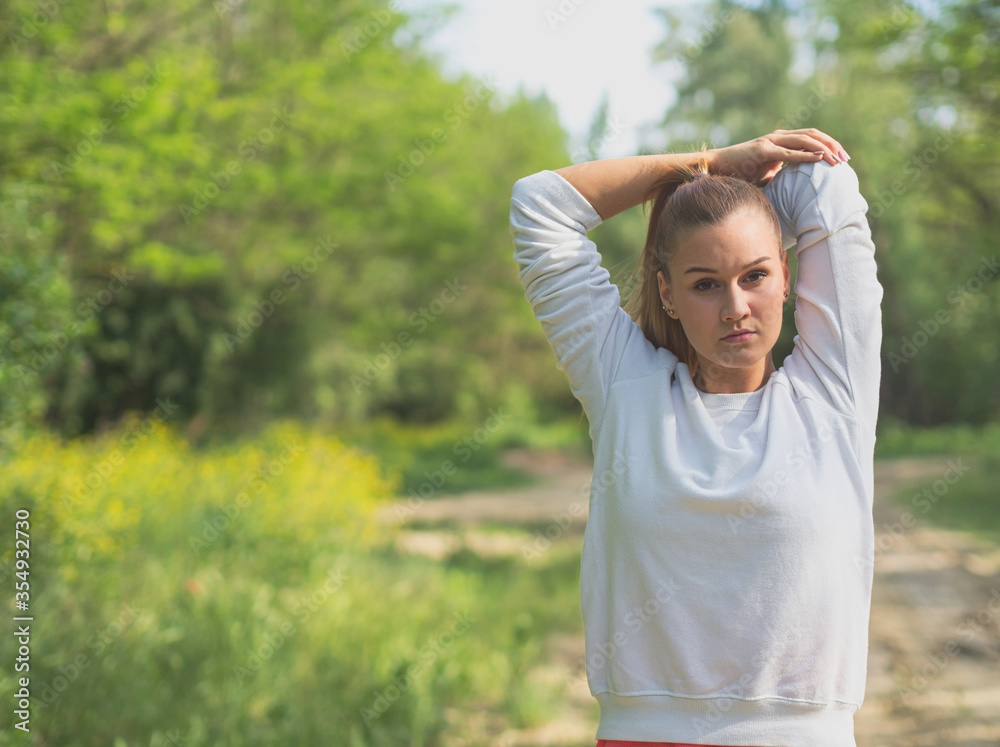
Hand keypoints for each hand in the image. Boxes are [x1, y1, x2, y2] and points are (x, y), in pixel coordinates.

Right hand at [707, 128, 849, 186]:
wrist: (717, 168)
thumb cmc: (741, 174)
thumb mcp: (768, 175)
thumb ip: (783, 176)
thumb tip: (798, 191)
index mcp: (782, 141)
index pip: (811, 139)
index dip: (828, 146)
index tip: (842, 160)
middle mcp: (779, 137)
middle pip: (813, 136)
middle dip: (832, 146)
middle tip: (845, 159)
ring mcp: (771, 141)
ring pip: (804, 140)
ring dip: (823, 149)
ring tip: (836, 159)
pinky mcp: (762, 150)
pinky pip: (788, 152)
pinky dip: (804, 154)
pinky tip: (818, 158)